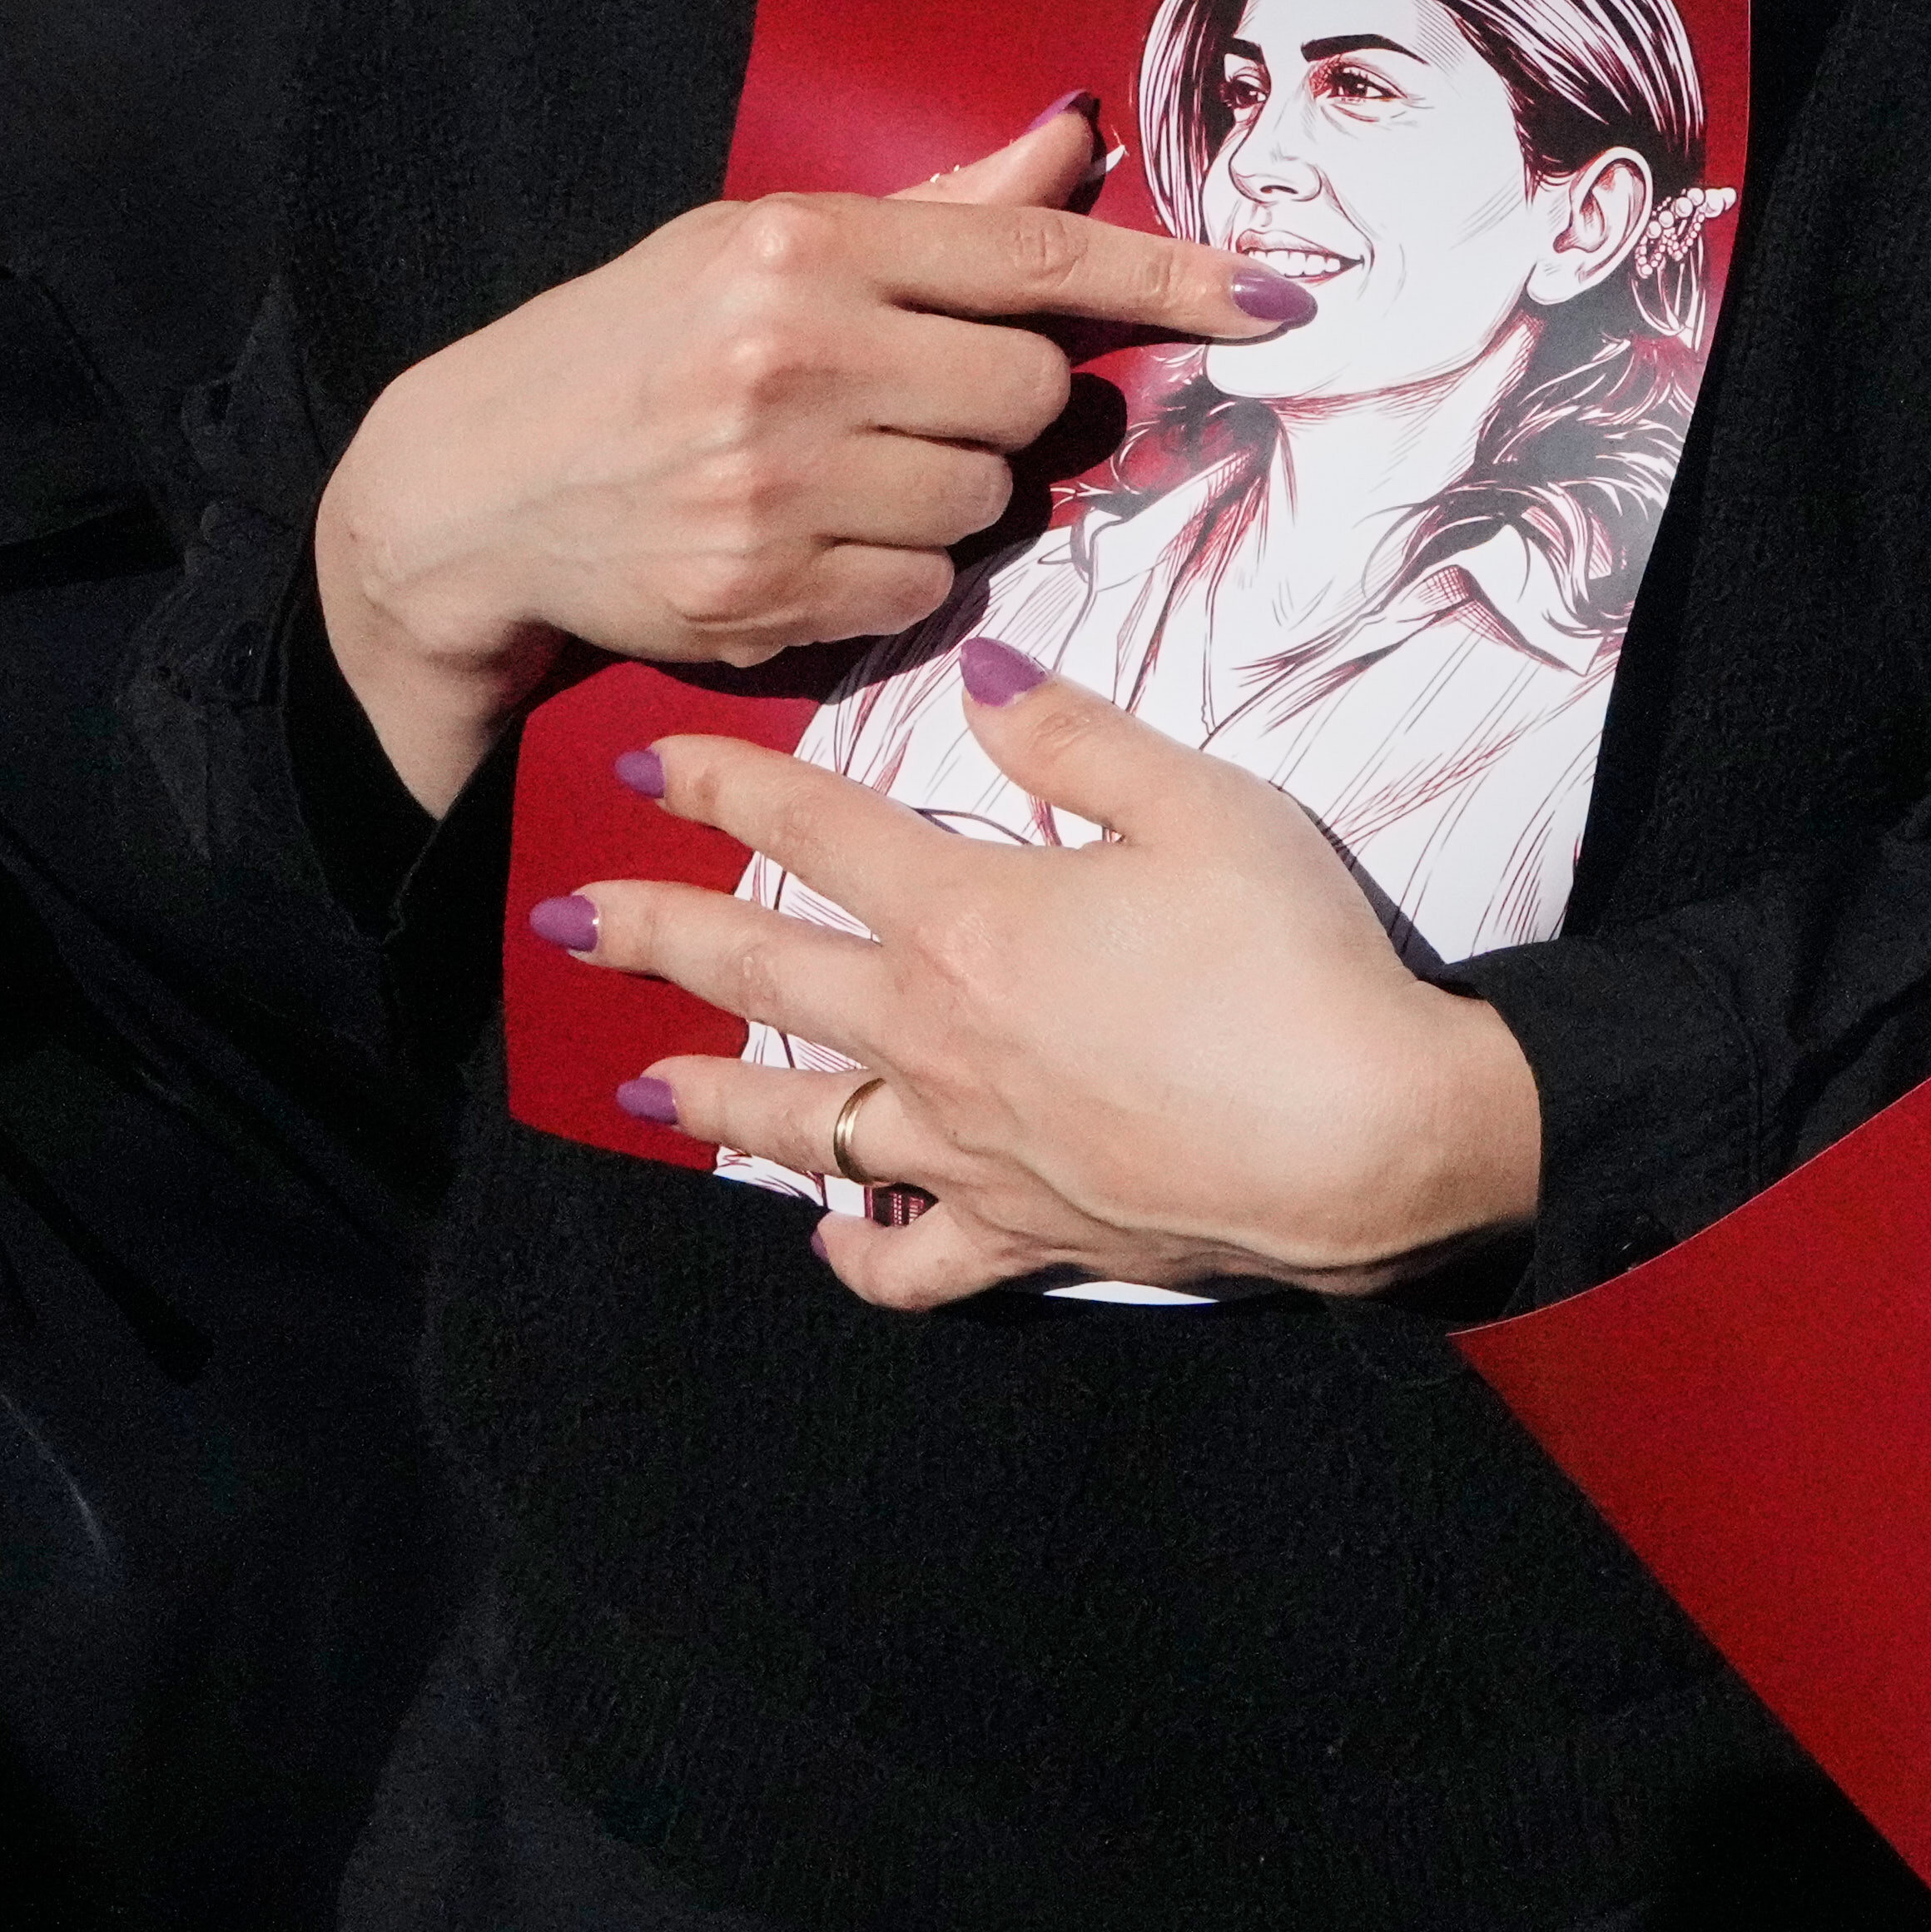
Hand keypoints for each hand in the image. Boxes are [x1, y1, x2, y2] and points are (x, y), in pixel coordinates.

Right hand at [315, 98, 1288, 813]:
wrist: (465, 491)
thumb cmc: (630, 348)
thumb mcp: (756, 246)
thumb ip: (935, 211)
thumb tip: (1074, 139)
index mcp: (799, 249)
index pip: (1034, 258)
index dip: (1173, 278)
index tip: (1279, 300)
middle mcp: (792, 359)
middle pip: (1031, 396)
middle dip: (999, 404)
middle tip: (906, 398)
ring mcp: (776, 486)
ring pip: (988, 501)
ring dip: (946, 494)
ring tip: (840, 469)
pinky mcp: (763, 594)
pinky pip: (925, 589)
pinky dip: (892, 571)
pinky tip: (805, 538)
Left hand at [541, 653, 1542, 1309]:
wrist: (1361, 1139)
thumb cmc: (1291, 961)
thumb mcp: (1204, 804)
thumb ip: (1079, 738)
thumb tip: (980, 670)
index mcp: (969, 914)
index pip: (815, 827)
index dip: (724, 783)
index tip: (644, 763)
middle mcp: (934, 1035)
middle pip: (763, 971)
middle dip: (655, 936)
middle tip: (570, 921)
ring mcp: (966, 1149)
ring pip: (802, 1121)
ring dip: (709, 1098)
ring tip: (639, 1088)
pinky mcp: (1023, 1233)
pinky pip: (907, 1261)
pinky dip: (856, 1252)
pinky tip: (828, 1235)